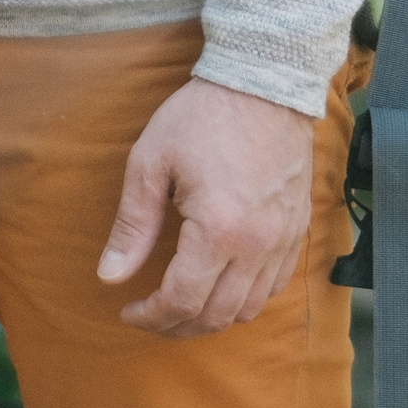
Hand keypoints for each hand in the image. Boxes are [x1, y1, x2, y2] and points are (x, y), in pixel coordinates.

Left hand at [97, 77, 313, 338]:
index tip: (128, 310)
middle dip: (176, 326)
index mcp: (218, 231)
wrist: (265, 82)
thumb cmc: (203, 116)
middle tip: (150, 316)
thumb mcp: (151, 162)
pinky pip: (274, 286)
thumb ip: (132, 225)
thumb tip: (109, 277)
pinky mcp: (298, 230)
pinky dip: (245, 299)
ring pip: (249, 309)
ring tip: (182, 307)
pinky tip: (221, 285)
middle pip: (216, 316)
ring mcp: (283, 240)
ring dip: (212, 319)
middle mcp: (257, 245)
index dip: (150, 316)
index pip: (182, 302)